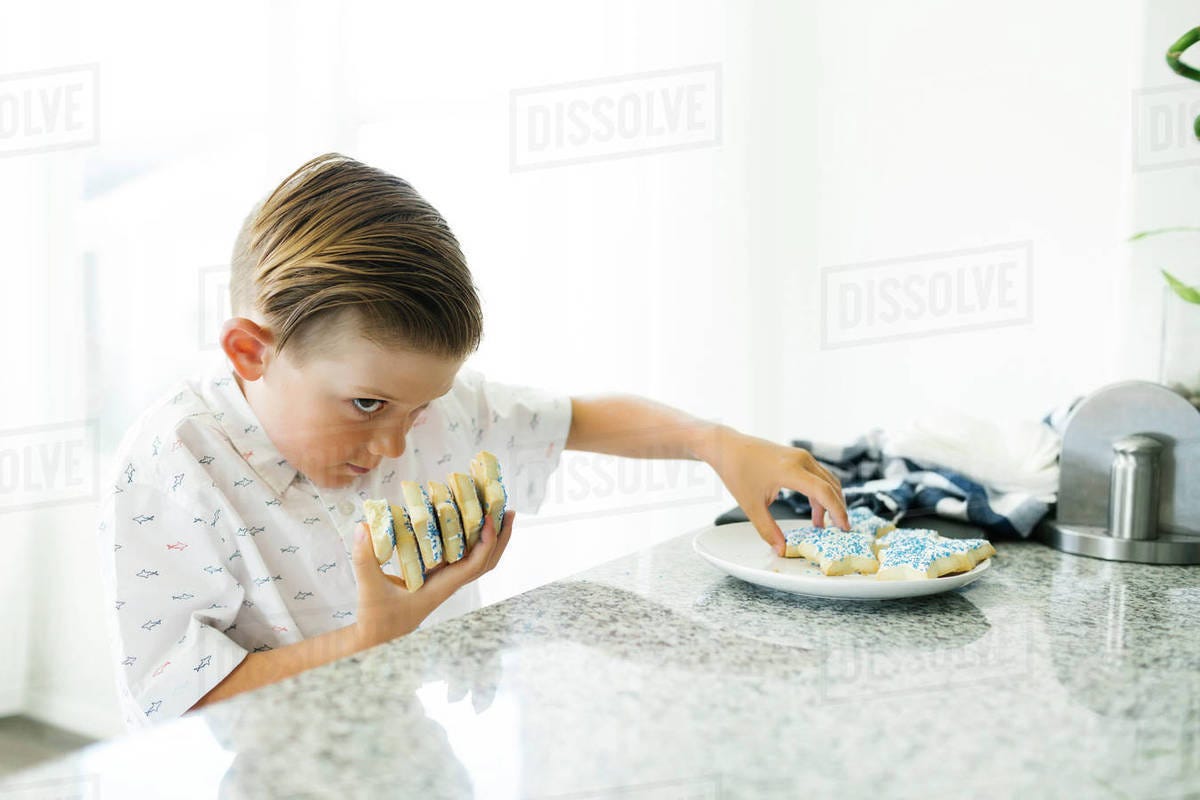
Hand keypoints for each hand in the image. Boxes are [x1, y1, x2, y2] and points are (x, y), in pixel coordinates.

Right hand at [350, 509, 514, 648]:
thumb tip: (362, 527)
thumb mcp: (369, 588)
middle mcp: (448, 584)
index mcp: (441, 588)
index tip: (488, 518)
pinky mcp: (437, 578)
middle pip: (486, 562)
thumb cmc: (376, 617)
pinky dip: (470, 540)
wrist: (377, 637)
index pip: (474, 565)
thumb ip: (364, 560)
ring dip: (490, 538)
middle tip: (508, 510)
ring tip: (495, 511)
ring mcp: (445, 581)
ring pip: (477, 560)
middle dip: (500, 537)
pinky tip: (466, 523)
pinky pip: (462, 557)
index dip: (486, 542)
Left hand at [707, 428, 847, 556]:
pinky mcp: (798, 456)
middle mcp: (801, 460)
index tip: (844, 528)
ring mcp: (801, 456)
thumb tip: (782, 549)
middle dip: (838, 509)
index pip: (824, 492)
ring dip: (829, 501)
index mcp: (791, 470)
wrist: (727, 447)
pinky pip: (818, 475)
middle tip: (839, 530)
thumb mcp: (751, 505)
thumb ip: (768, 529)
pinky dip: (821, 492)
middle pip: (831, 486)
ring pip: (827, 480)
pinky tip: (814, 509)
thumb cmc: (737, 471)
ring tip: (820, 524)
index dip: (838, 512)